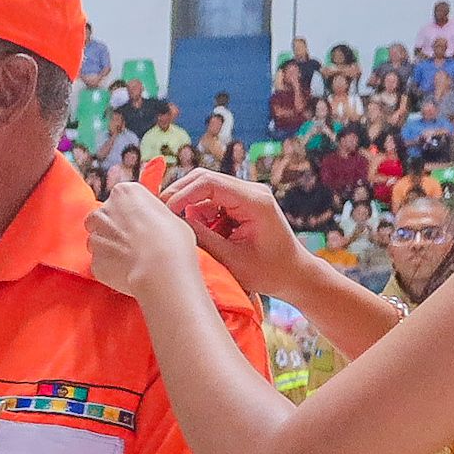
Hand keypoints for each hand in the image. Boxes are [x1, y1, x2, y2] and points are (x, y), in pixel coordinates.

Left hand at [81, 181, 201, 302]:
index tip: (141, 222)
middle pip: (103, 218)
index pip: (120, 198)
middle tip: (134, 240)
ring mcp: (96, 236)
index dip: (131, 212)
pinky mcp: (94, 261)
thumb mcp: (169, 215)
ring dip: (110, 248)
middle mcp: (104, 211)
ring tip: (132, 257)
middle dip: (114, 228)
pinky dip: (110, 267)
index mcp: (123, 192)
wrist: (161, 269)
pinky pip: (101, 263)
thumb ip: (150, 213)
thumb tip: (150, 222)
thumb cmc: (172, 240)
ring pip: (98, 241)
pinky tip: (128, 271)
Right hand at [158, 169, 302, 288]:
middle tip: (159, 216)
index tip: (163, 212)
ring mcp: (247, 195)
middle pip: (204, 179)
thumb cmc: (269, 272)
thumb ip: (202, 237)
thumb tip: (174, 222)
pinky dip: (199, 214)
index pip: (209, 183)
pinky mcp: (242, 203)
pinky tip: (197, 233)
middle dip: (179, 195)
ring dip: (189, 207)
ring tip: (182, 231)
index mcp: (254, 201)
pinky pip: (211, 200)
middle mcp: (252, 191)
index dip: (181, 194)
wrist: (294, 275)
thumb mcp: (230, 259)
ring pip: (205, 189)